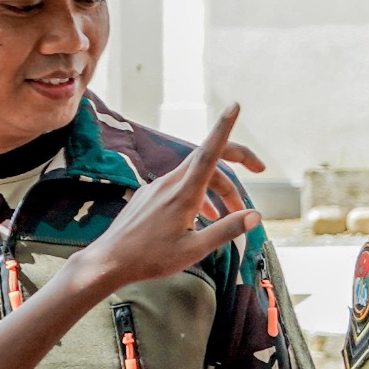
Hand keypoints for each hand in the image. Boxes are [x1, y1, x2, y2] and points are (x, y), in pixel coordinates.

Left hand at [77, 104, 262, 293]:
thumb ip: (226, 230)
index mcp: (183, 194)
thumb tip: (255, 215)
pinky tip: (203, 217)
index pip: (209, 153)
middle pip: (209, 159)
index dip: (224, 127)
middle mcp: (170, 184)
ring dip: (219, 188)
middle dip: (236, 161)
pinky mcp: (150, 196)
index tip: (235, 106)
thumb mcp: (194, 250)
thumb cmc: (150, 258)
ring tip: (230, 214)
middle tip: (260, 169)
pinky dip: (200, 195)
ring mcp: (157, 188)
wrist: (108, 262)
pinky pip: (181, 186)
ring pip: (196, 175)